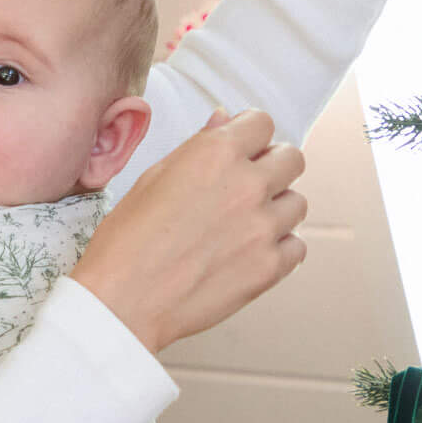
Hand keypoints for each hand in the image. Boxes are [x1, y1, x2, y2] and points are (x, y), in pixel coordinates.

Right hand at [71, 110, 306, 354]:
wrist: (123, 301)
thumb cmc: (127, 241)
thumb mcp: (154, 177)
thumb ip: (199, 147)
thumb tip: (223, 120)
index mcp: (215, 153)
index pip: (262, 123)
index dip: (251, 136)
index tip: (244, 150)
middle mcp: (247, 184)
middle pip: (292, 159)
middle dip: (272, 168)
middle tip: (248, 187)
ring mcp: (263, 227)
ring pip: (298, 203)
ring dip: (277, 209)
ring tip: (245, 226)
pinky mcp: (269, 267)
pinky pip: (296, 247)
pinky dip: (280, 248)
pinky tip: (251, 252)